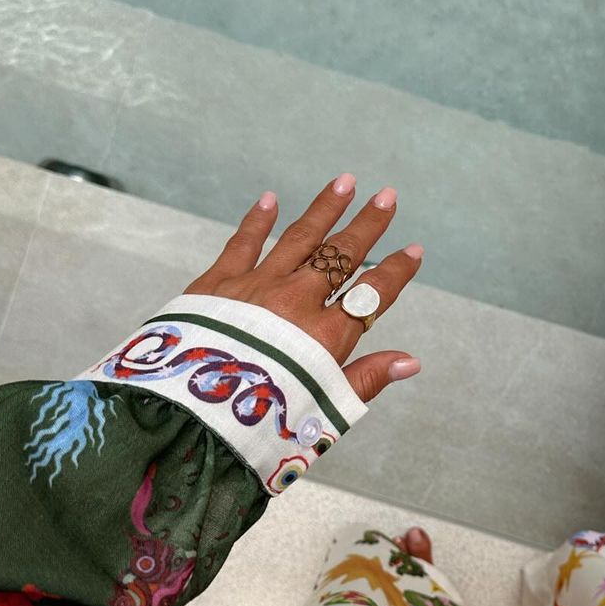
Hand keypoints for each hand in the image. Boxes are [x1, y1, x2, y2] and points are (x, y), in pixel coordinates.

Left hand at [185, 175, 421, 402]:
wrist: (190, 416)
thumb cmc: (262, 422)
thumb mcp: (324, 409)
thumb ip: (366, 379)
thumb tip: (411, 361)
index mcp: (325, 337)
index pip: (371, 295)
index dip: (395, 272)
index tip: (414, 251)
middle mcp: (295, 302)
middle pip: (340, 256)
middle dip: (367, 225)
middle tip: (387, 196)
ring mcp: (256, 287)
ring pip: (299, 238)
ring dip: (324, 209)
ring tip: (345, 182)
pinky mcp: (217, 285)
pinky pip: (243, 244)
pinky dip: (257, 220)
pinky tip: (270, 199)